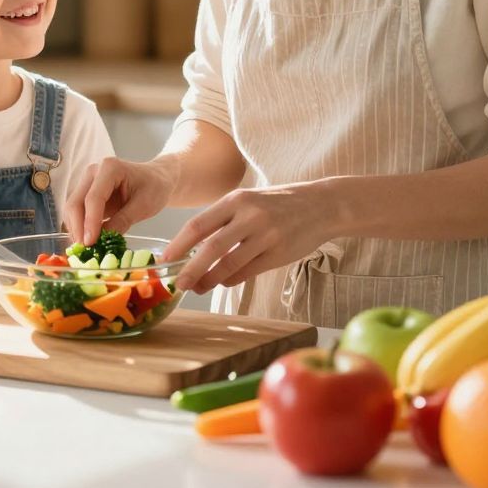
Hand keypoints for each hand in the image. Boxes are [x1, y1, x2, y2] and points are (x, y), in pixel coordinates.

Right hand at [64, 157, 177, 244]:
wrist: (156, 179)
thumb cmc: (154, 187)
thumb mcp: (144, 205)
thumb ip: (124, 220)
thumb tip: (104, 239)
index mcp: (110, 168)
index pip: (94, 198)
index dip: (90, 222)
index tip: (90, 242)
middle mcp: (93, 172)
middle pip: (76, 202)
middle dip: (78, 227)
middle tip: (85, 249)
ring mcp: (87, 182)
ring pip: (72, 209)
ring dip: (76, 229)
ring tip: (87, 248)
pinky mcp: (86, 194)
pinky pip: (77, 213)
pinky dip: (79, 227)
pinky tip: (88, 240)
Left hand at [166, 183, 331, 293]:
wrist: (322, 205)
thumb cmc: (278, 204)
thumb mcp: (249, 200)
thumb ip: (224, 219)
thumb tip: (192, 246)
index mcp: (237, 199)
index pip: (199, 224)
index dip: (179, 244)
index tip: (165, 259)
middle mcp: (250, 216)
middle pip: (211, 247)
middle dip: (190, 269)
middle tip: (177, 284)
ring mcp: (266, 235)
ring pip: (229, 264)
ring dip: (209, 280)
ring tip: (197, 288)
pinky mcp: (279, 253)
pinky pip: (248, 271)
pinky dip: (231, 279)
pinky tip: (222, 282)